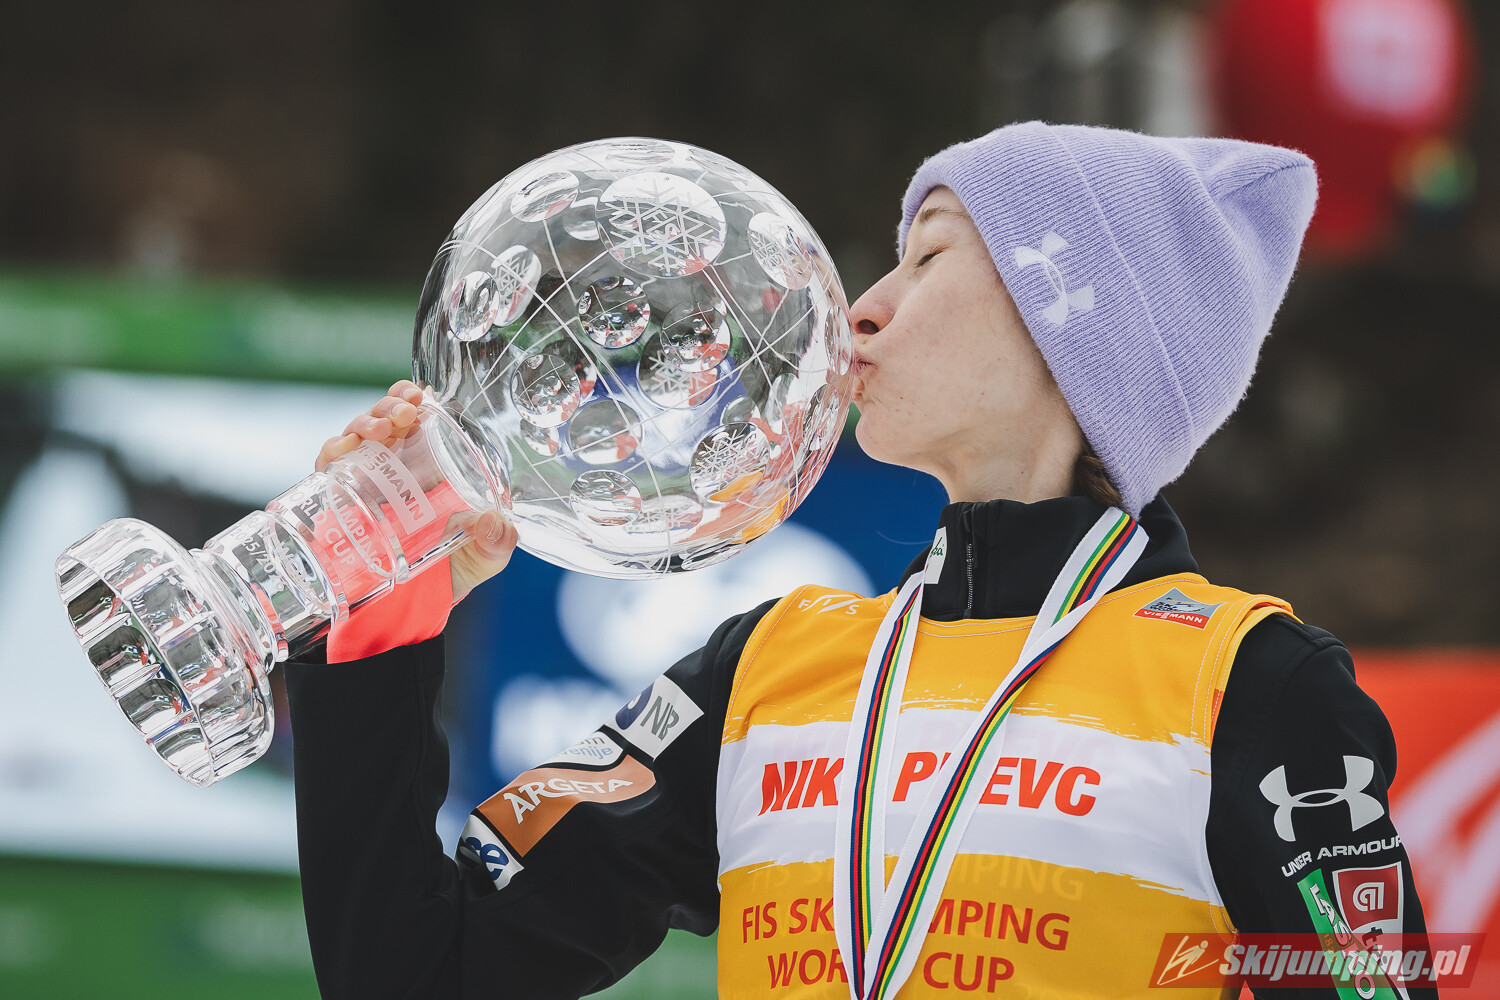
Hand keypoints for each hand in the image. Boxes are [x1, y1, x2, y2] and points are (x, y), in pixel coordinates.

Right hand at [318, 380, 517, 602]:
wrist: (410, 610)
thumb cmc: (452, 573)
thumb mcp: (483, 558)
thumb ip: (495, 544)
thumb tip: (496, 525)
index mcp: (432, 466)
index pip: (419, 418)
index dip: (414, 397)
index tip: (420, 394)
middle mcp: (397, 467)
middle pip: (386, 417)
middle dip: (390, 404)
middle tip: (404, 412)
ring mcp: (367, 481)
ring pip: (358, 434)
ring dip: (366, 421)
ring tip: (381, 428)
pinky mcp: (341, 500)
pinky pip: (330, 466)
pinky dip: (334, 450)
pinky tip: (344, 448)